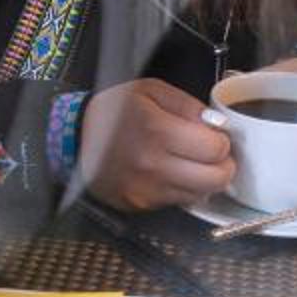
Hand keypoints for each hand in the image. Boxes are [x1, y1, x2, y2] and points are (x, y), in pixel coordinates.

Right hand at [75, 78, 235, 211]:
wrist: (73, 139)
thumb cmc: (113, 110)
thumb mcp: (149, 90)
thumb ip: (187, 105)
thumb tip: (216, 124)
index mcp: (158, 131)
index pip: (216, 149)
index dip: (222, 141)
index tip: (214, 135)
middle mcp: (154, 166)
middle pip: (216, 179)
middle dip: (223, 165)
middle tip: (213, 154)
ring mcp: (147, 190)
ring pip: (200, 195)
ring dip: (205, 180)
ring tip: (193, 163)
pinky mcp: (140, 205)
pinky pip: (177, 201)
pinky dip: (183, 189)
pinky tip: (172, 173)